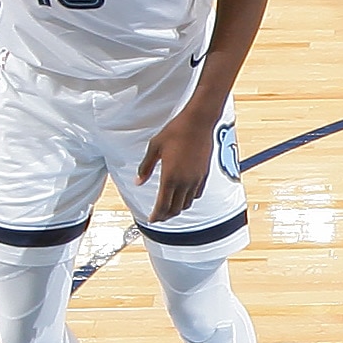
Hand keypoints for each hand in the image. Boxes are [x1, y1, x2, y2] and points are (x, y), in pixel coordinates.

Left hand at [138, 102, 219, 220]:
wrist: (198, 122)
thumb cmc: (176, 131)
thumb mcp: (154, 148)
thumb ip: (145, 167)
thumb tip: (138, 181)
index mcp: (170, 177)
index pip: (162, 205)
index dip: (156, 216)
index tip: (151, 219)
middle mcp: (184, 182)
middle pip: (175, 209)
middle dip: (166, 216)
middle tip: (158, 217)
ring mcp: (196, 179)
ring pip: (187, 204)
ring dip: (177, 209)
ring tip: (169, 208)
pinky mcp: (204, 175)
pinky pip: (196, 194)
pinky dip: (188, 199)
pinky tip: (184, 196)